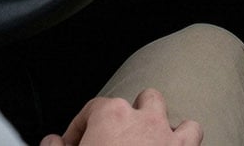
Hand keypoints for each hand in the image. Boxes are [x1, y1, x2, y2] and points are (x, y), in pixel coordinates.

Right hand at [43, 88, 201, 145]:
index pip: (92, 110)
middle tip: (111, 140)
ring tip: (143, 138)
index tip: (73, 144)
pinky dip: (183, 139)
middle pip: (135, 102)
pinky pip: (192, 133)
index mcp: (111, 116)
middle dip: (125, 117)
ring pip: (167, 112)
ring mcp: (167, 133)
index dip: (79, 128)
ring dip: (157, 121)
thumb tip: (51, 142)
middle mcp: (142, 118)